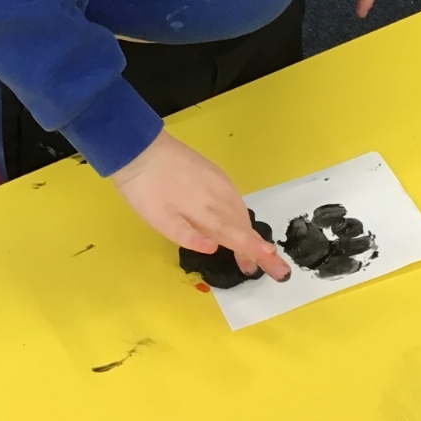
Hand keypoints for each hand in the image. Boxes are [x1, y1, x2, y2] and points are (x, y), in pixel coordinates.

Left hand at [112, 130, 288, 279]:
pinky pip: (236, 201)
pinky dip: (240, 218)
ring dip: (249, 235)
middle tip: (268, 271)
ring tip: (249, 256)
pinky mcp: (217, 174)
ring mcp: (221, 183)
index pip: (239, 237)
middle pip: (245, 227)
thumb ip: (186, 235)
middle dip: (259, 250)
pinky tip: (235, 226)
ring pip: (241, 214)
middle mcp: (221, 197)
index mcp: (206, 212)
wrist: (141, 149)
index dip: (258, 253)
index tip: (279, 268)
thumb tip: (216, 247)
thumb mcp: (158, 219)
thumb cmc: (145, 191)